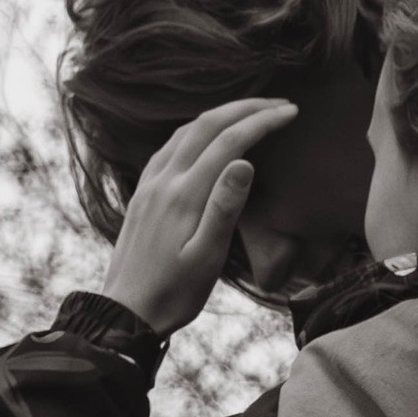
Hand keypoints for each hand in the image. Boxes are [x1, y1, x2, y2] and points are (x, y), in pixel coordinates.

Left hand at [104, 98, 298, 334]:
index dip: (262, 122)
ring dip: (220, 115)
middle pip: (206, 125)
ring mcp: (149, 184)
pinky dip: (195, 130)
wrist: (125, 313)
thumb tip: (245, 161)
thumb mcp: (207, 259)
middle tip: (279, 103)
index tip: (291, 112)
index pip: (229, 142)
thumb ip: (224, 208)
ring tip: (250, 112)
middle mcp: (163, 181)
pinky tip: (206, 137)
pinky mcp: (142, 193)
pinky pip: (169, 147)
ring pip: (186, 131)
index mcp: (184, 195)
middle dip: (245, 108)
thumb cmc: (173, 294)